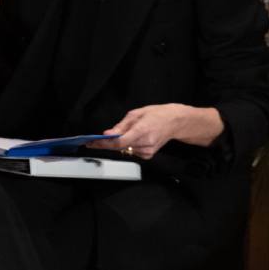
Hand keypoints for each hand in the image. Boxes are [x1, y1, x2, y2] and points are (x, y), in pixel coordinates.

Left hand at [86, 104, 224, 158]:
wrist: (176, 122)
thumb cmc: (158, 114)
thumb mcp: (137, 114)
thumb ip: (121, 126)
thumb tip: (108, 134)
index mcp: (142, 130)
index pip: (118, 142)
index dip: (103, 144)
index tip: (92, 143)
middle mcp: (145, 143)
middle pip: (119, 147)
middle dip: (107, 144)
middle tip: (96, 141)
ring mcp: (147, 151)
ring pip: (125, 150)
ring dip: (119, 144)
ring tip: (127, 133)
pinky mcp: (149, 155)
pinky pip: (132, 152)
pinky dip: (128, 146)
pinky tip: (135, 138)